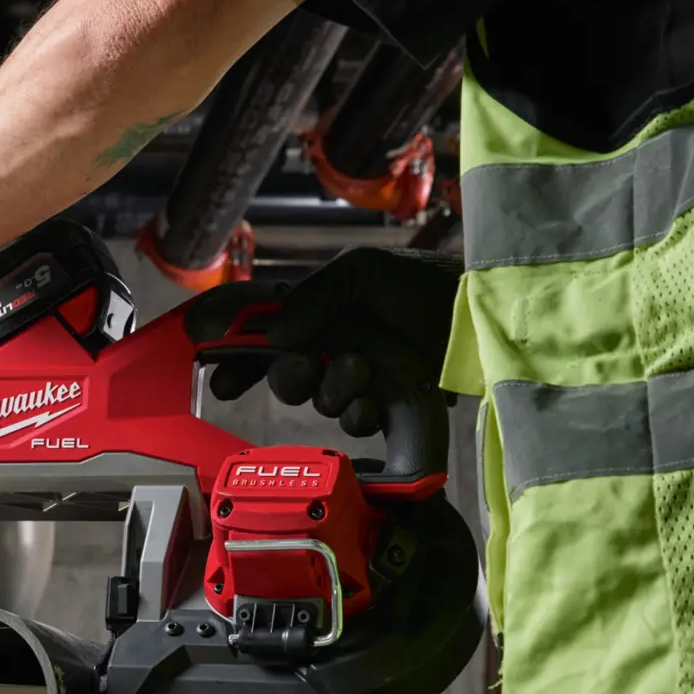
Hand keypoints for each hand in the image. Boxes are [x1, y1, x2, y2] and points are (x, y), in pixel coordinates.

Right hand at [210, 247, 462, 435]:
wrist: (481, 317)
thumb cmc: (424, 283)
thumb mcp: (362, 271)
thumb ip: (313, 296)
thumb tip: (273, 334)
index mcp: (318, 310)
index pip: (259, 330)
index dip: (231, 348)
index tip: (212, 367)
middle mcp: (331, 345)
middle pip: (281, 375)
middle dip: (286, 377)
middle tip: (305, 367)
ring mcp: (357, 378)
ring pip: (317, 401)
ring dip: (332, 389)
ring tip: (361, 370)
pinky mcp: (384, 406)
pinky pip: (353, 422)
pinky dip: (360, 412)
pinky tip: (375, 401)